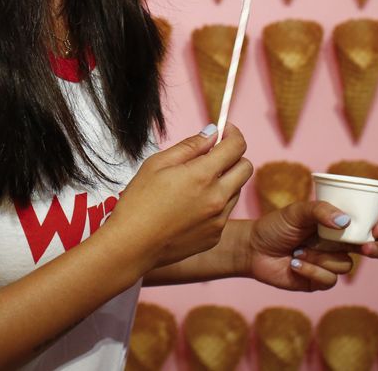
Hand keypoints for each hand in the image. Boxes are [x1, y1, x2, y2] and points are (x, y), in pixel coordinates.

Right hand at [108, 124, 253, 273]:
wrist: (131, 247)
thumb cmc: (138, 203)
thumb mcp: (157, 164)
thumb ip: (190, 146)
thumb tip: (212, 133)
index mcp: (202, 176)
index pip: (236, 147)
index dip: (233, 134)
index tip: (225, 131)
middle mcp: (217, 198)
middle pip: (246, 168)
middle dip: (234, 156)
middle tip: (213, 155)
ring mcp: (218, 220)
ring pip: (236, 190)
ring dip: (225, 180)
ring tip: (195, 184)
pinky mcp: (215, 236)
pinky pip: (225, 212)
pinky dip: (216, 203)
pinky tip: (191, 206)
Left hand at [245, 200, 377, 290]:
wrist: (253, 249)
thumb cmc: (276, 226)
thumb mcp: (297, 211)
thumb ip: (320, 211)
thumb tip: (345, 221)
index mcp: (338, 223)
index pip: (369, 223)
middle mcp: (339, 243)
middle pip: (373, 248)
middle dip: (376, 248)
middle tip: (366, 247)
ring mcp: (331, 263)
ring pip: (345, 264)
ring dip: (322, 257)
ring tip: (298, 250)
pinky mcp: (320, 281)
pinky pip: (329, 280)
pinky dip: (311, 270)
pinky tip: (294, 263)